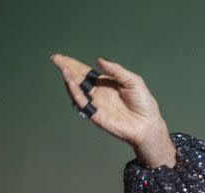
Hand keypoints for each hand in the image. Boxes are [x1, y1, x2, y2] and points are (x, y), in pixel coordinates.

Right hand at [51, 54, 175, 167]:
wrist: (148, 124)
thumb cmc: (143, 103)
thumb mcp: (133, 81)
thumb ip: (117, 70)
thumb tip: (99, 60)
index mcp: (106, 84)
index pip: (86, 72)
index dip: (73, 64)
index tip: (62, 57)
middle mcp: (98, 93)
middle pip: (78, 79)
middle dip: (66, 68)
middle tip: (56, 59)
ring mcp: (96, 104)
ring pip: (77, 90)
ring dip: (69, 79)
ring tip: (64, 68)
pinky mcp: (96, 115)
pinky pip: (82, 103)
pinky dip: (75, 92)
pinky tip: (71, 82)